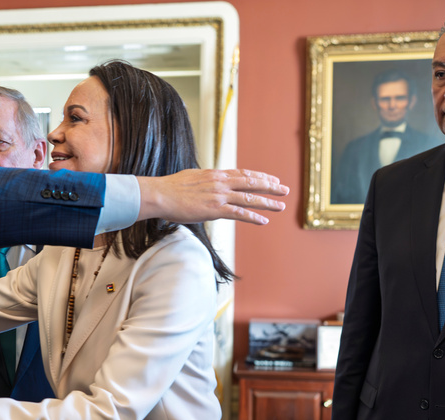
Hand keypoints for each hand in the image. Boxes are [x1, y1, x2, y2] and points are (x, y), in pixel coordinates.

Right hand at [136, 169, 288, 225]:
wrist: (160, 194)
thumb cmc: (170, 188)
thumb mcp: (191, 177)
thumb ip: (204, 180)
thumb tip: (206, 182)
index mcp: (215, 174)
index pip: (243, 173)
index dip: (259, 176)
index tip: (271, 179)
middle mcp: (221, 182)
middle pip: (251, 183)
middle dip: (270, 187)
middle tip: (284, 190)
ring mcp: (219, 195)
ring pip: (249, 198)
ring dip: (267, 203)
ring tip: (281, 206)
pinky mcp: (215, 209)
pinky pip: (239, 213)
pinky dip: (253, 217)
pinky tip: (264, 221)